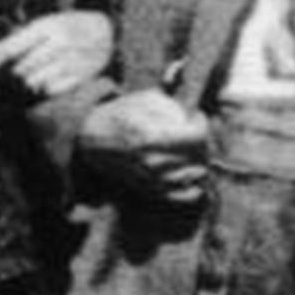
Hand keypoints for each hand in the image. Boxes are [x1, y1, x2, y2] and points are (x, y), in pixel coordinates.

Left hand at [0, 12, 112, 96]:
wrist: (104, 29)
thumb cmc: (66, 26)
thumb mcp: (43, 25)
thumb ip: (17, 38)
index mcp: (45, 26)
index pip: (11, 49)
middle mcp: (58, 42)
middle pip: (21, 69)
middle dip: (9, 78)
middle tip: (4, 82)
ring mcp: (71, 59)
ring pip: (35, 82)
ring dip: (26, 85)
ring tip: (26, 82)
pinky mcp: (82, 75)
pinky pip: (53, 90)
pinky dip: (45, 90)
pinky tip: (45, 84)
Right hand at [76, 89, 208, 204]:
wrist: (92, 139)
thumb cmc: (121, 115)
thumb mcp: (145, 99)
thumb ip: (173, 108)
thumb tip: (194, 121)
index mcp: (151, 137)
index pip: (197, 137)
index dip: (202, 124)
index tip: (197, 117)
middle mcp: (152, 162)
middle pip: (198, 156)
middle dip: (201, 141)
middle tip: (193, 131)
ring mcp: (151, 179)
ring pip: (193, 175)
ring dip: (199, 161)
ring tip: (191, 149)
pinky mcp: (150, 190)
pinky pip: (181, 195)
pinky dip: (193, 188)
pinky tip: (194, 176)